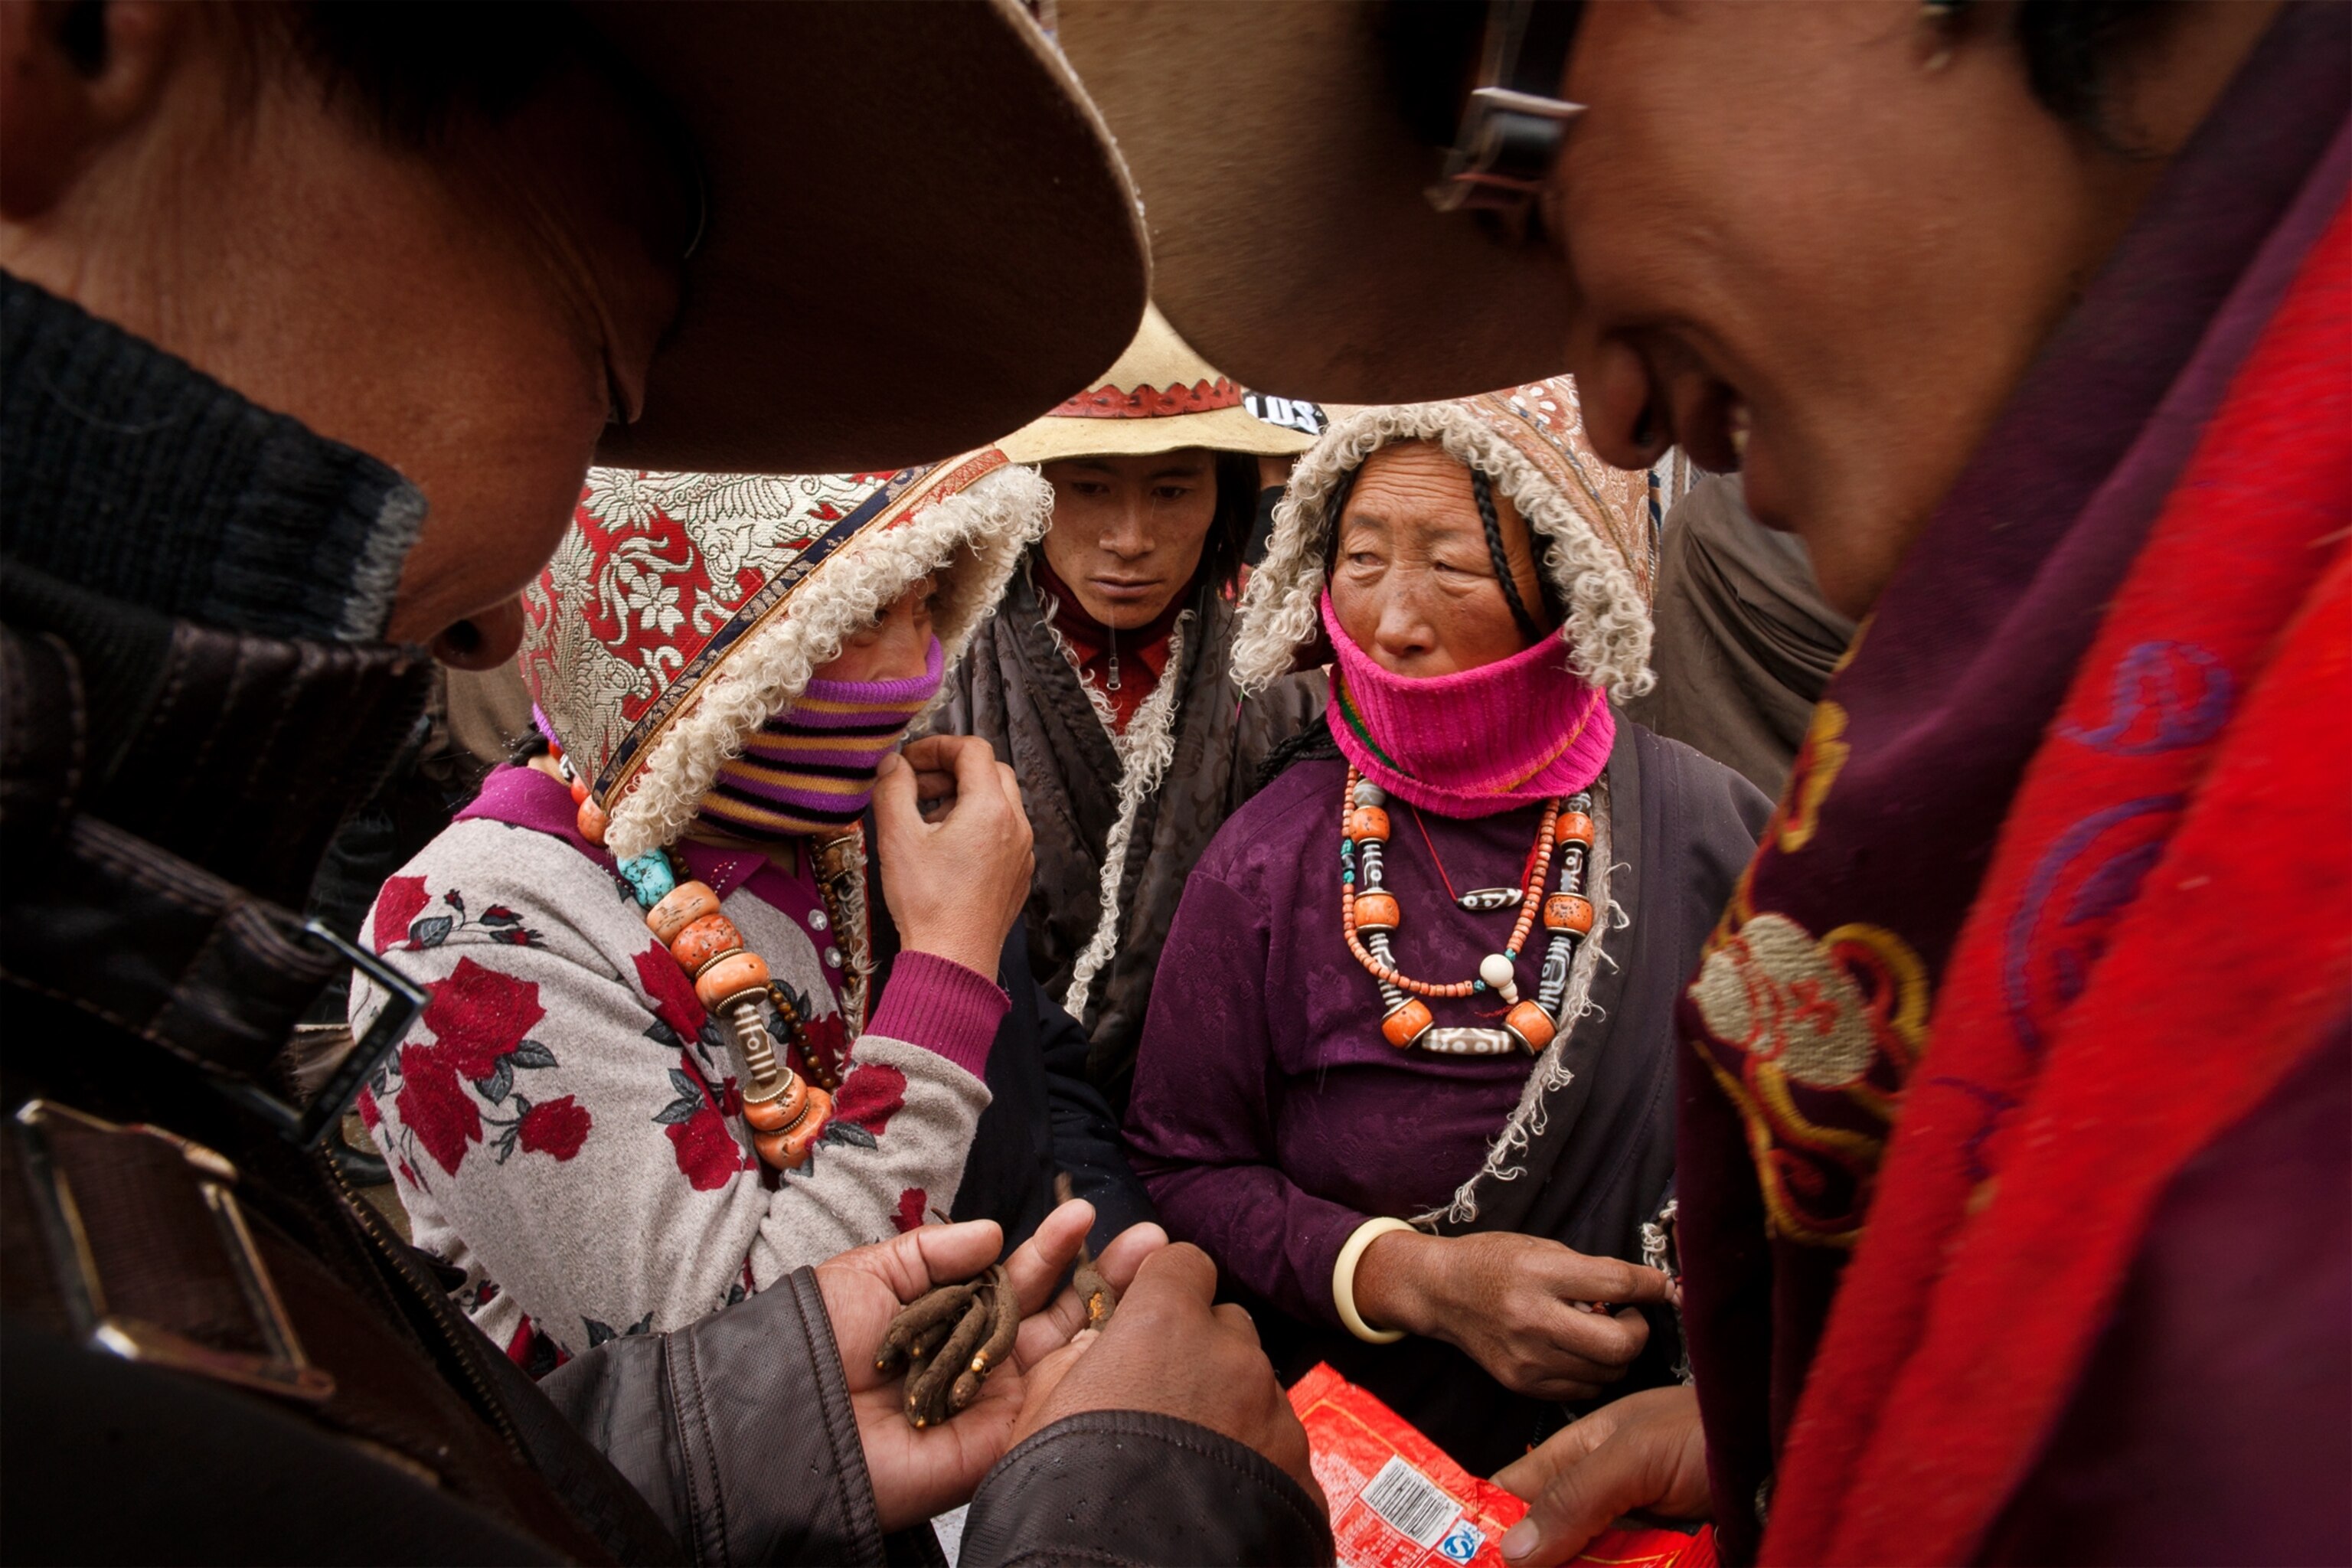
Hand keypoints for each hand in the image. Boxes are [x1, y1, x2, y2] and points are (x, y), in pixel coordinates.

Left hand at [815, 1200, 1167, 1531]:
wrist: (790, 1414)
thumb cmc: (817, 1343)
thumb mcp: (871, 1273)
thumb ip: (936, 1250)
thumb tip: (998, 1232)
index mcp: (954, 1319)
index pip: (1019, 1280)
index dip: (1054, 1249)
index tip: (1085, 1214)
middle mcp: (982, 1360)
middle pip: (1059, 1317)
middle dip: (1106, 1277)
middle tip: (1153, 1240)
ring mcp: (997, 1403)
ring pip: (1069, 1358)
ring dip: (1114, 1315)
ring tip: (1156, 1268)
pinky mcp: (1001, 1443)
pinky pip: (1054, 1407)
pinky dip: (1091, 1371)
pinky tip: (1122, 1332)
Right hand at [874, 735, 1033, 975]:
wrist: (953, 959)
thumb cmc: (928, 902)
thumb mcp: (898, 837)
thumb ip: (893, 789)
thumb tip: (892, 764)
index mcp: (991, 808)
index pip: (973, 750)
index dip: (937, 746)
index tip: (910, 760)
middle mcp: (1016, 825)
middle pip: (990, 771)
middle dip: (951, 770)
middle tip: (917, 786)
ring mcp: (1021, 851)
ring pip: (998, 802)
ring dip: (963, 797)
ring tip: (926, 818)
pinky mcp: (1018, 874)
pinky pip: (1002, 832)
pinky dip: (976, 824)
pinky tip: (945, 847)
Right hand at [1010, 1242, 1325, 1511]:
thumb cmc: (1073, 1489)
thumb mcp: (1043, 1406)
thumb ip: (1076, 1354)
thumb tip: (1096, 1345)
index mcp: (1167, 1323)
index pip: (1183, 1263)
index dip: (1164, 1286)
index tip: (1149, 1314)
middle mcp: (1232, 1356)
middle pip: (1225, 1326)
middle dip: (1199, 1350)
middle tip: (1163, 1397)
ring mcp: (1274, 1413)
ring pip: (1255, 1387)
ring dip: (1227, 1406)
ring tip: (1189, 1456)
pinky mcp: (1301, 1470)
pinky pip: (1278, 1445)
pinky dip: (1254, 1458)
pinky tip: (1219, 1490)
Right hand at [1351, 1230, 1670, 1400]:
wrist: (1441, 1292)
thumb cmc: (1494, 1262)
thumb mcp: (1541, 1248)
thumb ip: (1591, 1271)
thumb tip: (1644, 1291)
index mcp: (1540, 1274)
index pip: (1616, 1284)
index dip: (1650, 1286)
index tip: (1661, 1286)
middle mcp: (1533, 1319)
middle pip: (1619, 1344)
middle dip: (1638, 1330)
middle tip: (1627, 1316)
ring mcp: (1527, 1358)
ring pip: (1607, 1373)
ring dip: (1616, 1354)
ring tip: (1597, 1331)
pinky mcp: (1521, 1383)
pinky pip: (1582, 1389)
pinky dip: (1592, 1372)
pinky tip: (1577, 1350)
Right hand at [1491, 1386, 1710, 1564]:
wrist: (1780, 1462)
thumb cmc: (1710, 1436)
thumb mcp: (1635, 1455)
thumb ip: (1575, 1496)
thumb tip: (1513, 1548)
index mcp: (1582, 1452)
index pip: (1517, 1489)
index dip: (1491, 1519)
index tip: (1471, 1552)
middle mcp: (1601, 1494)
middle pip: (1547, 1537)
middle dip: (1534, 1560)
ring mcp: (1632, 1530)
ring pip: (1584, 1561)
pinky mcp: (1658, 1556)